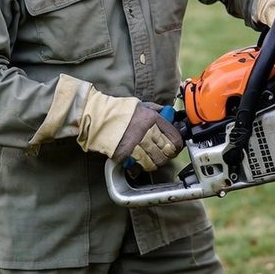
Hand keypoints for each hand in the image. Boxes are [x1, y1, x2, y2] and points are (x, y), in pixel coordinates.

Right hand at [29, 76, 181, 172]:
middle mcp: (146, 132)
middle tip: (163, 156)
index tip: (175, 148)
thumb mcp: (141, 105)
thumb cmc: (119, 110)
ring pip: (153, 162)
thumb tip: (169, 113)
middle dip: (166, 156)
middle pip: (166, 152)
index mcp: (153, 119)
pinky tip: (137, 165)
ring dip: (153, 164)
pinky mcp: (124, 155)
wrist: (97, 116)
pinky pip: (137, 166)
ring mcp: (135, 145)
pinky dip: (138, 168)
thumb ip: (156, 110)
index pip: (174, 137)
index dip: (177, 145)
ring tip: (149, 161)